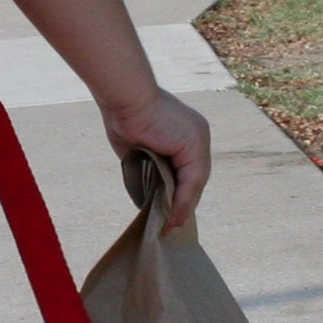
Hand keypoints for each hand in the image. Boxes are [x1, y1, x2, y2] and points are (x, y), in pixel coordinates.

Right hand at [101, 88, 210, 231]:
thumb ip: (147, 165)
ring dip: (183, 206)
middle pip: (193, 178)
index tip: (170, 213)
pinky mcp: (195, 146)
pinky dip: (182, 200)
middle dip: (182, 203)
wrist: (125, 97)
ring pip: (194, 182)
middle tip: (172, 225)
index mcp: (183, 134)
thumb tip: (148, 190)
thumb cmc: (123, 116)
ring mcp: (199, 140)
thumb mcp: (137, 148)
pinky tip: (173, 215)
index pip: (185, 170)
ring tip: (171, 226)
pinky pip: (191, 181)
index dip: (178, 194)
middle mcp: (196, 136)